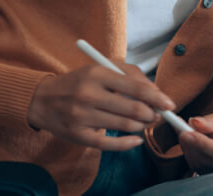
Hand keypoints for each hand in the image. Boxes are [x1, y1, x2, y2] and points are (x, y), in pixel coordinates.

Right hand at [27, 62, 175, 150]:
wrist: (42, 99)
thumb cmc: (79, 82)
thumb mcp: (100, 68)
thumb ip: (129, 75)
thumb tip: (156, 92)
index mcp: (97, 74)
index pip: (136, 88)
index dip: (158, 98)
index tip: (170, 104)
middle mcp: (89, 94)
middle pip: (134, 109)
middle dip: (152, 115)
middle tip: (157, 116)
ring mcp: (82, 117)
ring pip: (125, 126)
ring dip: (141, 127)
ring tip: (143, 123)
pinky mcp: (78, 136)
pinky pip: (110, 144)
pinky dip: (128, 144)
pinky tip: (135, 140)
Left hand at [177, 104, 212, 172]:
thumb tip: (194, 123)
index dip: (203, 144)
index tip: (186, 133)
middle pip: (211, 161)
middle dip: (193, 145)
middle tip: (180, 128)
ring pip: (202, 165)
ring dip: (190, 149)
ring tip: (186, 131)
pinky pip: (199, 168)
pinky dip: (191, 153)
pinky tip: (190, 141)